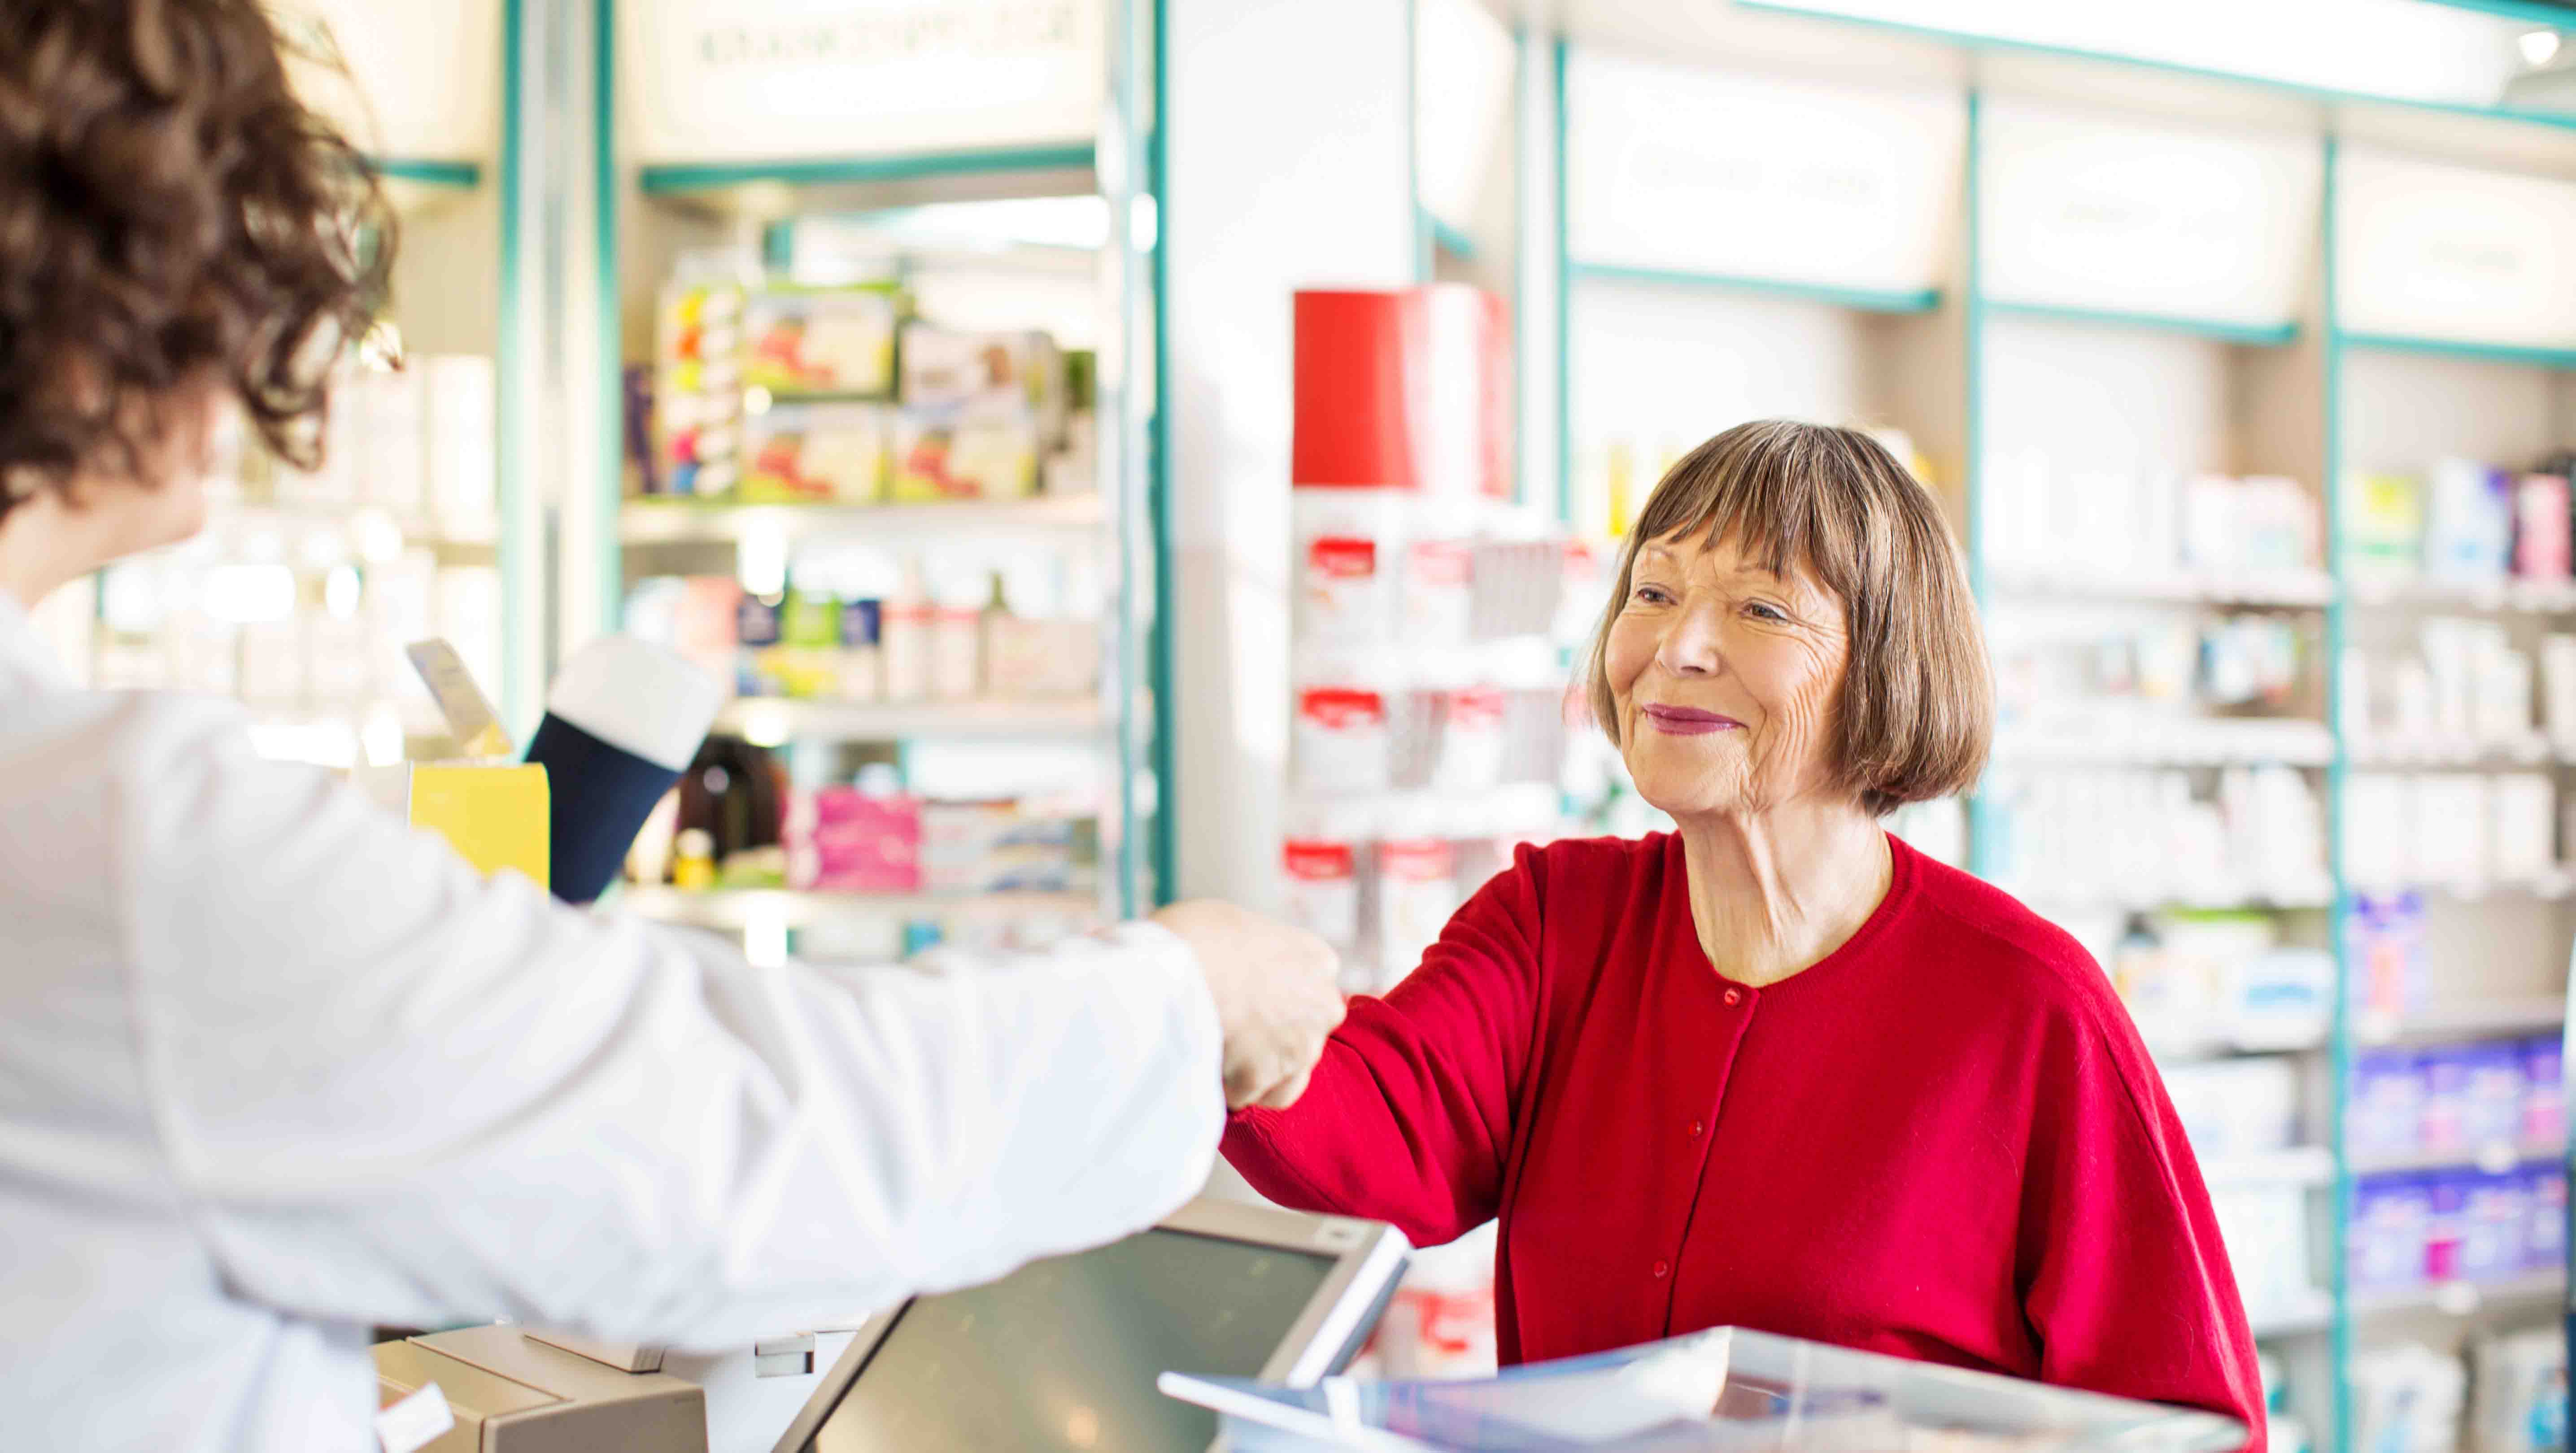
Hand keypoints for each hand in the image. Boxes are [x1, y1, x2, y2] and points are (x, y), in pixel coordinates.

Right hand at [1150, 900, 1345, 1109]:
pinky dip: (1226, 1090)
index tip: (1250, 1003)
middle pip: (1303, 1036)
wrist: (1172, 972)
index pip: (1313, 990)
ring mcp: (1299, 1047)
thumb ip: (1256, 952)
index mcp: (1317, 959)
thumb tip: (1239, 968)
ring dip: (1256, 1074)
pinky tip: (1201, 1069)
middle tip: (1231, 1032)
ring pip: (1284, 1077)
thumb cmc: (1197, 937)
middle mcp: (1321, 1005)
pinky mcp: (1266, 1080)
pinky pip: (1247, 1096)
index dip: (1278, 1001)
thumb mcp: (1238, 924)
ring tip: (1216, 1057)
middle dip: (1272, 1041)